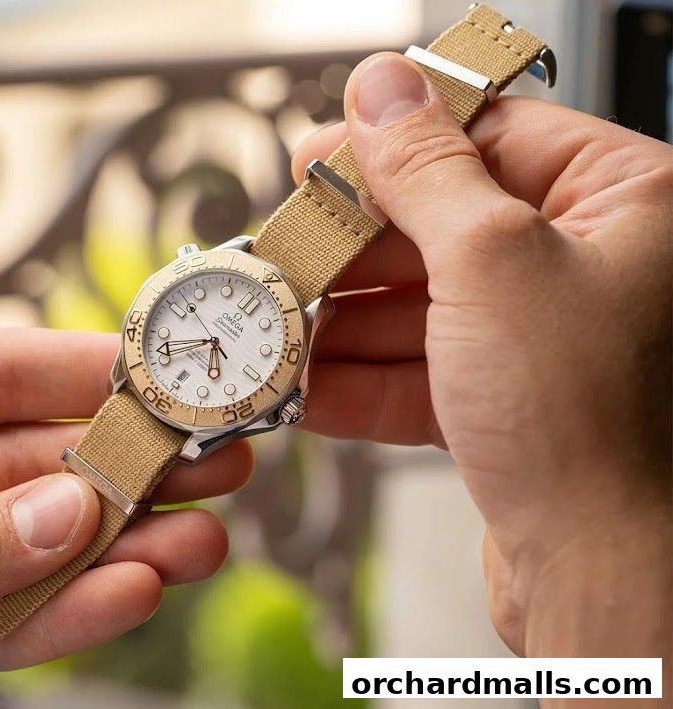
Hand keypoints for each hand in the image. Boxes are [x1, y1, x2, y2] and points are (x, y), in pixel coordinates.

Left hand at [0, 329, 252, 677]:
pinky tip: (137, 592)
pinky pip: (10, 620)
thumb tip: (71, 520)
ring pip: (41, 545)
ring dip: (126, 543)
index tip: (167, 373)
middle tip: (218, 457)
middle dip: (129, 461)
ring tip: (205, 540)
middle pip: (37, 460)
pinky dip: (75, 611)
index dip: (84, 371)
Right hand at [291, 53, 670, 665]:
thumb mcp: (489, 261)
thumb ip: (426, 170)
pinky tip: (307, 387)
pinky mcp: (512, 404)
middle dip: (354, 250)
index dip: (395, 145)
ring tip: (278, 327)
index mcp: (626, 203)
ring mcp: (548, 339)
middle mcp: (593, 266)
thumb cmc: (588, 423)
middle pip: (443, 225)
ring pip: (424, 305)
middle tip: (284, 252)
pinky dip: (362, 380)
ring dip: (342, 322)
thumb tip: (383, 89)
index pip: (491, 138)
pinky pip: (423, 372)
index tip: (321, 159)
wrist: (605, 578)